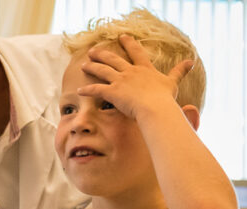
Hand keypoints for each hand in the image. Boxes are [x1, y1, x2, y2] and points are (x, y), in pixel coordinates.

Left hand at [78, 34, 192, 120]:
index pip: (136, 52)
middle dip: (102, 54)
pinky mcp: (112, 92)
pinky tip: (79, 91)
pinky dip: (87, 90)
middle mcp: (130, 72)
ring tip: (83, 65)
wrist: (156, 108)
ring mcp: (120, 81)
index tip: (122, 37)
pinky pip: (96, 90)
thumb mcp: (173, 83)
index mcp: (144, 69)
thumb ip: (179, 71)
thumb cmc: (164, 99)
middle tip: (93, 51)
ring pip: (102, 71)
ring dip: (91, 67)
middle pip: (113, 59)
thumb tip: (191, 62)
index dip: (128, 43)